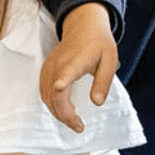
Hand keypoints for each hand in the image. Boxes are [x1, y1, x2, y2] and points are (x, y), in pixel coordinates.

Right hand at [40, 2, 116, 131]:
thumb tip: (97, 103)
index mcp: (76, 61)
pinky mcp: (46, 70)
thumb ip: (103, 83)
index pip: (66, 72)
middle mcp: (58, 64)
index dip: (62, 81)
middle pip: (54, 93)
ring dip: (57, 112)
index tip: (60, 88)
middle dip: (65, 114)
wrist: (83, 26)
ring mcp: (49, 67)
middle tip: (79, 127)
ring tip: (74, 122)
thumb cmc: (99, 44)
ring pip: (47, 96)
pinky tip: (63, 111)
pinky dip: (52, 105)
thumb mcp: (110, 62)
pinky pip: (44, 92)